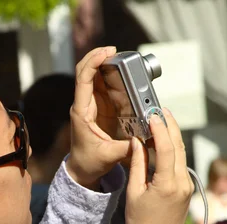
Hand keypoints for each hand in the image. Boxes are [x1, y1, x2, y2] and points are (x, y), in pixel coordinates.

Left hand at [67, 46, 130, 189]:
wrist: (82, 169)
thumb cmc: (90, 162)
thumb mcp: (108, 156)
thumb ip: (126, 148)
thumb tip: (145, 139)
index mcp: (82, 112)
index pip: (83, 80)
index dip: (93, 62)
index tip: (106, 52)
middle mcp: (84, 104)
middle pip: (85, 71)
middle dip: (97, 56)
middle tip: (115, 50)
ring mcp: (91, 104)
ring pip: (93, 75)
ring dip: (104, 64)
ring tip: (121, 57)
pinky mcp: (100, 107)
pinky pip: (104, 85)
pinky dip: (112, 75)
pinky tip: (123, 71)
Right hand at [125, 109, 193, 223]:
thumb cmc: (141, 223)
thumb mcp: (134, 192)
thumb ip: (137, 164)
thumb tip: (137, 142)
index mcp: (168, 184)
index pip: (167, 148)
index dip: (160, 129)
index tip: (152, 116)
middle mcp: (182, 182)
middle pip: (179, 146)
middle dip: (170, 126)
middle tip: (160, 111)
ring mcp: (187, 185)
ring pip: (182, 153)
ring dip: (172, 136)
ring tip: (160, 122)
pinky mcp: (186, 188)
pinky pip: (180, 163)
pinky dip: (172, 149)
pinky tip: (162, 143)